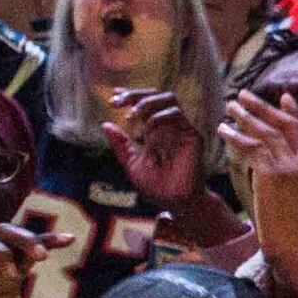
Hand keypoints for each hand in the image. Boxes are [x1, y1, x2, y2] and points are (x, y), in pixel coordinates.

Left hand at [102, 88, 214, 212]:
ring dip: (147, 102)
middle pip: (156, 95)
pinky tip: (147, 129)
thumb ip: (121, 144)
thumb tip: (105, 124)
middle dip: (135, 95)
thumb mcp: (131, 163)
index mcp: (155, 130)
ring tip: (131, 114)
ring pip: (168, 99)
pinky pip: (177, 115)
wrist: (175, 202)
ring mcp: (181, 129)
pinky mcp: (192, 135)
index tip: (113, 96)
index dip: (130, 96)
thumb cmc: (156, 186)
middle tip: (117, 101)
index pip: (145, 104)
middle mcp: (169, 126)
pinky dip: (159, 117)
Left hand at [218, 89, 297, 267]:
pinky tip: (224, 129)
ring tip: (232, 105)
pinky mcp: (271, 172)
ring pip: (266, 131)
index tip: (285, 98)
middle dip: (266, 107)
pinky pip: (251, 146)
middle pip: (287, 124)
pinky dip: (236, 135)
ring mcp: (290, 165)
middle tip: (247, 95)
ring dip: (247, 116)